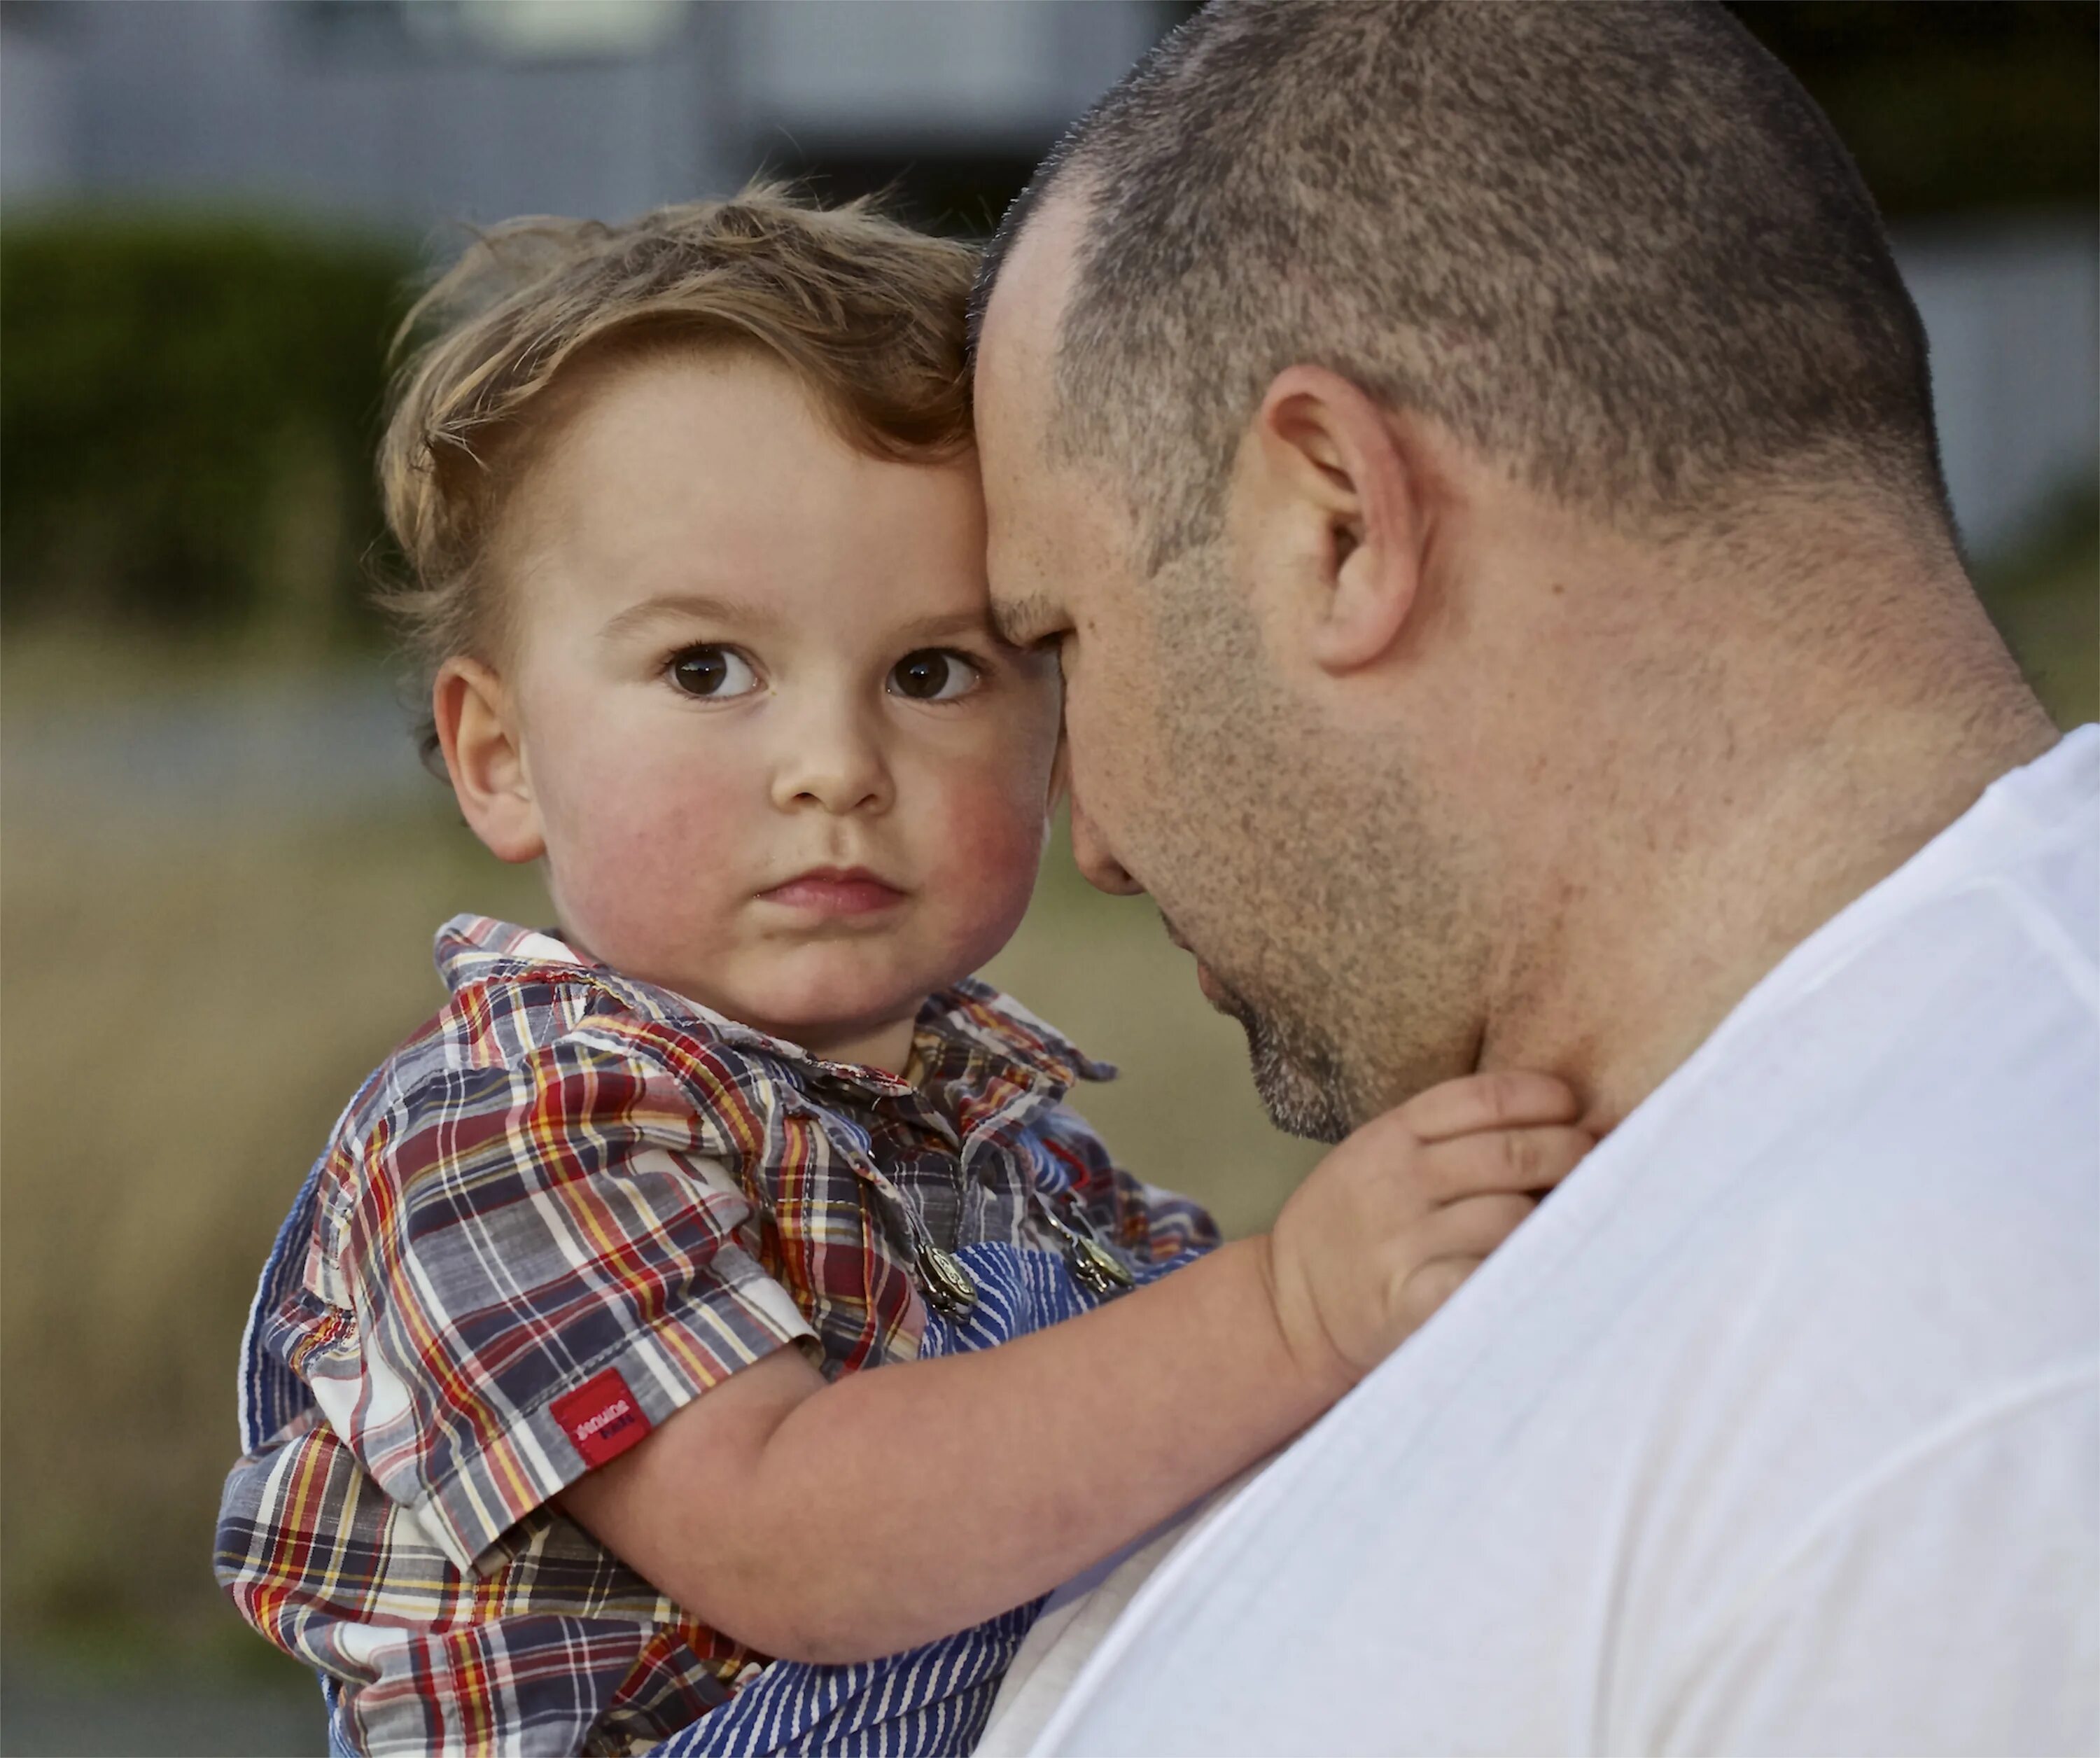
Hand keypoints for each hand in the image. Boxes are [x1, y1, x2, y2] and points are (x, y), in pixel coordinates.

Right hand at [1262, 1071, 1591, 1393]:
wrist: (1290, 1307)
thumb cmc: (1352, 1226)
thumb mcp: (1376, 1157)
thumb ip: (1443, 1137)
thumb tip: (1555, 1121)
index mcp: (1390, 1136)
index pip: (1483, 1097)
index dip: (1544, 1097)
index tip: (1575, 1109)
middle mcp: (1395, 1181)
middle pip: (1510, 1154)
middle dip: (1572, 1154)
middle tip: (1600, 1164)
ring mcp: (1401, 1242)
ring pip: (1511, 1217)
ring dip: (1557, 1219)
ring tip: (1580, 1220)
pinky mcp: (1409, 1301)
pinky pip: (1485, 1278)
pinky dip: (1523, 1272)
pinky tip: (1548, 1268)